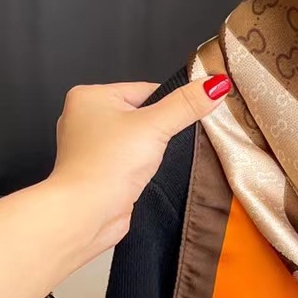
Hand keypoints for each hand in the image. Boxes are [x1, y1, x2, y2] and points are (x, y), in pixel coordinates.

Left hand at [47, 73, 231, 257]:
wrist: (87, 213)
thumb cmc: (109, 164)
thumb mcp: (156, 126)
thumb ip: (186, 105)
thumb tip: (215, 84)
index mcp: (90, 96)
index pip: (144, 89)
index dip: (170, 104)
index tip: (190, 117)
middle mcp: (83, 117)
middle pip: (140, 113)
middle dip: (159, 129)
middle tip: (169, 143)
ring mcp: (88, 146)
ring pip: (134, 138)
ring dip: (150, 149)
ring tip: (154, 161)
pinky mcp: (96, 170)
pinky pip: (126, 159)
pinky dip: (139, 165)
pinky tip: (144, 175)